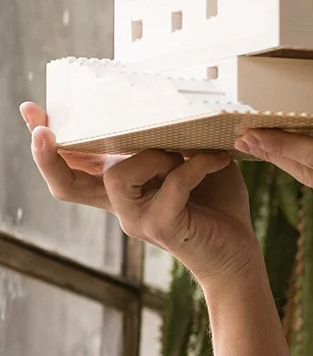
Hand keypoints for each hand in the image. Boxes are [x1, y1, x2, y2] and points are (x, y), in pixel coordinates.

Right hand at [20, 101, 259, 288]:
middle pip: (66, 185)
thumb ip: (169, 140)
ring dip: (153, 156)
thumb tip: (164, 101)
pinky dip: (195, 167)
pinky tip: (216, 161)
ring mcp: (137, 219)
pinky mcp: (162, 227)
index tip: (31, 112)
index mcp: (122, 189)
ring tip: (183, 155)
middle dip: (51, 154)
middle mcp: (121, 206)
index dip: (48, 144)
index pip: (73, 169)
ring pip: (117, 177)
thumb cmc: (217, 206)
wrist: (238, 254)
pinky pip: (171, 185)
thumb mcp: (190, 163)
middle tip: (45, 129)